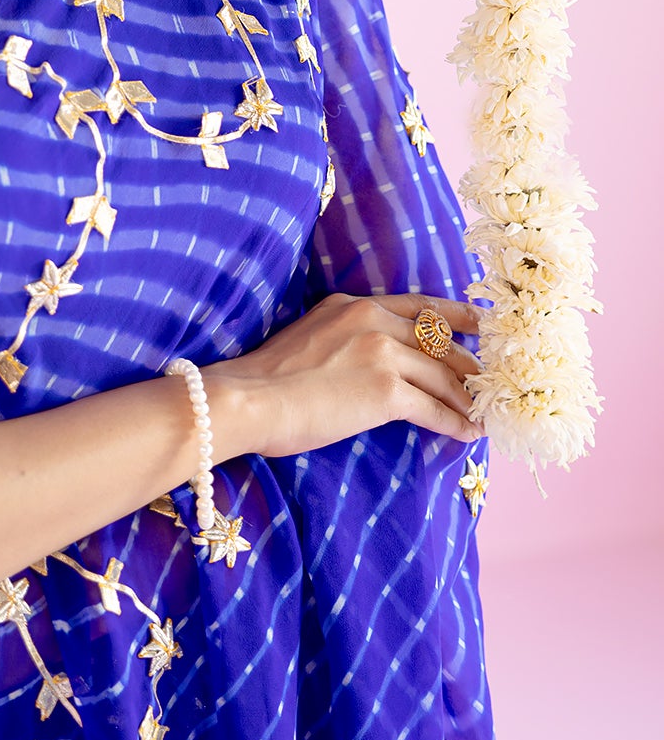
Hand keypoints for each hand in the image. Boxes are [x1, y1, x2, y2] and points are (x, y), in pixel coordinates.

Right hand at [209, 291, 485, 460]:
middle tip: (490, 382)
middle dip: (468, 364)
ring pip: (442, 376)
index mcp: (353, 305)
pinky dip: (455, 423)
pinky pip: (434, 408)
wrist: (248, 398)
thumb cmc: (265, 379)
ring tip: (484, 415)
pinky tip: (468, 434)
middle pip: (439, 341)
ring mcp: (382, 353)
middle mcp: (373, 320)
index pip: (417, 307)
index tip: (480, 323)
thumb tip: (363, 363)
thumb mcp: (309, 336)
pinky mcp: (386, 390)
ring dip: (467, 400)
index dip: (454, 316)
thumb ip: (343, 337)